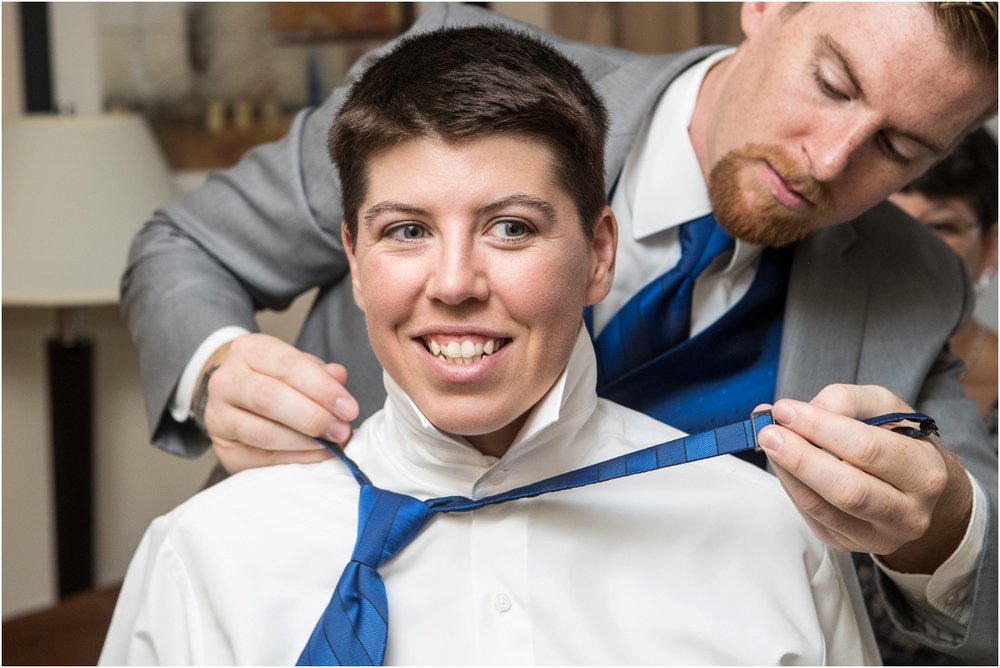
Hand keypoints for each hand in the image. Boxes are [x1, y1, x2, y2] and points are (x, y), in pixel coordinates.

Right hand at [194, 334, 359, 473]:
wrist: (235, 395)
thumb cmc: (273, 378)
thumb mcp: (296, 365)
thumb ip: (318, 372)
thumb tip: (339, 377)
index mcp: (249, 350)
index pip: (287, 366)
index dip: (322, 389)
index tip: (349, 408)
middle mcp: (226, 380)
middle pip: (270, 399)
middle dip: (313, 417)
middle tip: (342, 430)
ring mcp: (218, 415)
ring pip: (262, 433)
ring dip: (304, 442)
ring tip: (331, 444)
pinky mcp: (222, 447)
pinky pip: (260, 457)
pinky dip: (294, 458)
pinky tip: (315, 454)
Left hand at [756, 384, 972, 572]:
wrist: (914, 486)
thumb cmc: (895, 439)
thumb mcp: (882, 406)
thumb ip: (843, 401)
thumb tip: (797, 412)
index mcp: (926, 472)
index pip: (867, 449)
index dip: (820, 428)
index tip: (785, 410)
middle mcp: (909, 513)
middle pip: (848, 489)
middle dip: (801, 458)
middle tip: (768, 432)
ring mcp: (879, 536)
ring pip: (823, 507)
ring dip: (788, 472)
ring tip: (768, 443)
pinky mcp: (849, 544)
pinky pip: (811, 516)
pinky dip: (791, 487)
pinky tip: (782, 464)